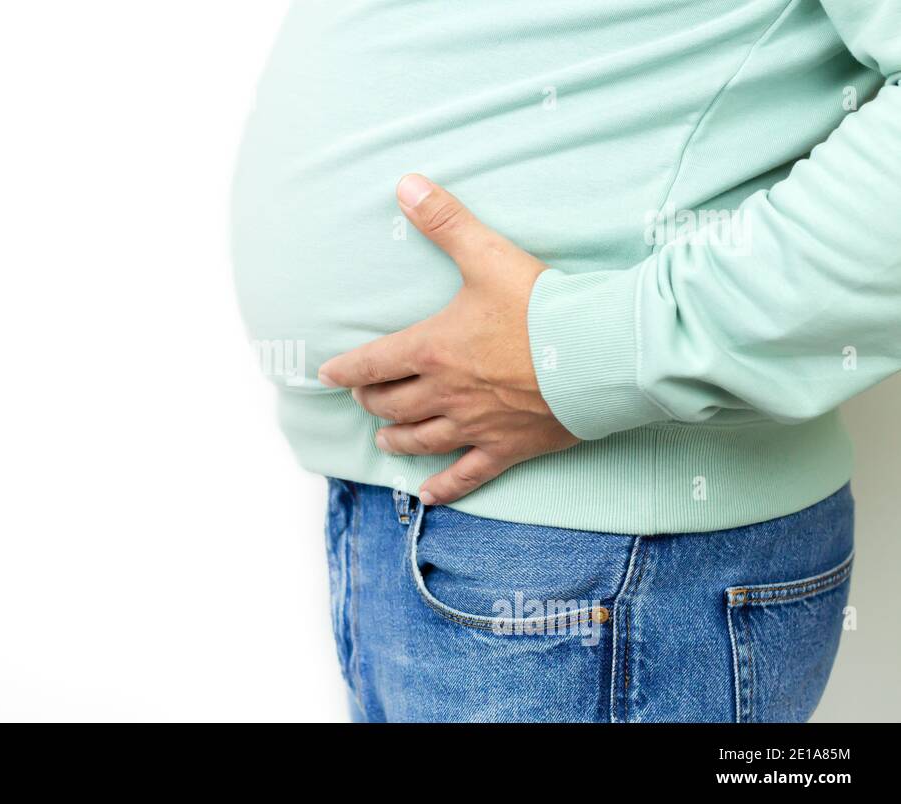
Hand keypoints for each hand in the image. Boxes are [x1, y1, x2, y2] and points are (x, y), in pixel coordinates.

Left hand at [317, 174, 577, 504]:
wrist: (600, 353)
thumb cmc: (544, 304)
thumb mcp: (488, 255)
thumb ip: (444, 221)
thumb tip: (405, 184)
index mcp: (433, 348)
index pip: (373, 362)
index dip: (346, 368)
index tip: (327, 375)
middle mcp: (446, 392)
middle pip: (392, 403)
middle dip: (372, 399)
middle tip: (363, 396)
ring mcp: (475, 425)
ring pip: (421, 439)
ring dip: (397, 438)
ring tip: (384, 438)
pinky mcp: (508, 447)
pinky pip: (468, 474)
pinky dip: (445, 486)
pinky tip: (428, 495)